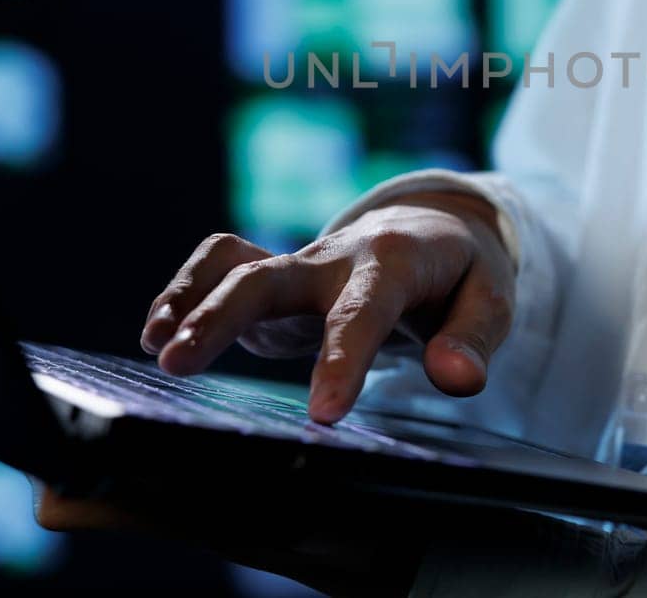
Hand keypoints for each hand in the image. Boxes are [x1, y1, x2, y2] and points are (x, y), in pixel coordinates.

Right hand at [140, 192, 513, 423]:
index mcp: (392, 262)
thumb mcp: (491, 298)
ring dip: (190, 300)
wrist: (432, 229)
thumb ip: (475, 339)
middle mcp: (334, 259)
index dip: (341, 360)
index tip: (324, 416)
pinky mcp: (274, 279)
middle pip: (269, 277)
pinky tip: (157, 333)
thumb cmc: (462, 273)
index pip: (362, 313)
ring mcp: (297, 267)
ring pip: (234, 269)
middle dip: (223, 317)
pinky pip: (221, 266)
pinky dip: (185, 290)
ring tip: (155, 346)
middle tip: (179, 363)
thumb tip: (457, 378)